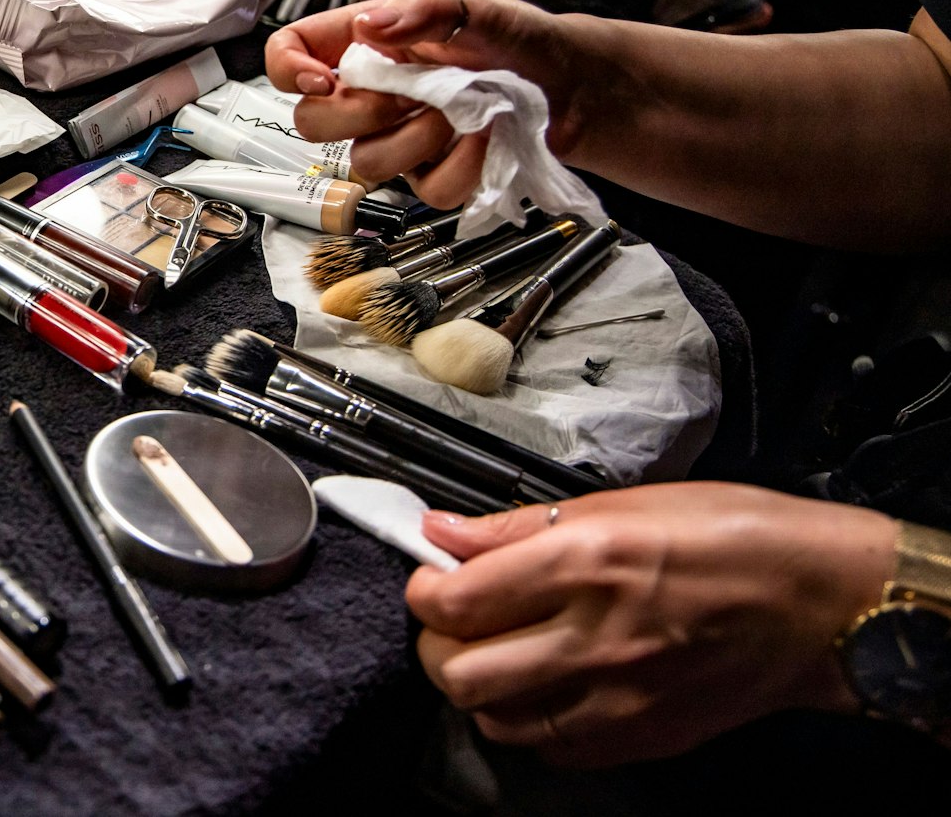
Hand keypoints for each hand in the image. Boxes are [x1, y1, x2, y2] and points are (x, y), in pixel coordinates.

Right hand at [263, 0, 589, 205]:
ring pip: (366, 164)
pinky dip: (460, 167)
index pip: (288, 53)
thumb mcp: (475, 7)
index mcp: (364, 44)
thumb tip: (370, 27)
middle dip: (362, 112)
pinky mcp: (432, 175)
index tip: (322, 79)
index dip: (288, 70)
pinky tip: (481, 139)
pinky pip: (424, 192)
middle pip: (311, 122)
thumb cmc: (518, 39)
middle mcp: (371, 94)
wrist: (570, 83)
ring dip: (416, 140)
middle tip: (412, 92)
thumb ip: (423, 8)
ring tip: (457, 113)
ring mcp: (397, 139)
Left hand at [407, 483, 895, 767]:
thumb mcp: (623, 502)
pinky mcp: (642, 736)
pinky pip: (551, 746)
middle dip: (437, 643)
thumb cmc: (738, 539)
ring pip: (495, 718)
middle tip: (453, 618)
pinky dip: (529, 720)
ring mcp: (619, 698)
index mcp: (586, 564)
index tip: (430, 574)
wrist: (825, 605)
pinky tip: (543, 685)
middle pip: (459, 671)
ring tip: (496, 651)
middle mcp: (596, 637)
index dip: (423, 587)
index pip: (455, 598)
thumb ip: (520, 526)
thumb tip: (445, 533)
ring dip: (478, 686)